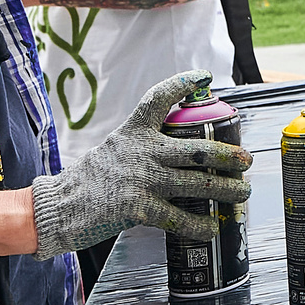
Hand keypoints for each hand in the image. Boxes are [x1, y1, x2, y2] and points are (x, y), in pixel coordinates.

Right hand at [29, 73, 253, 257]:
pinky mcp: (137, 207)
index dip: (183, 83)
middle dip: (227, 155)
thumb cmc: (91, 179)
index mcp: (133, 132)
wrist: (58, 207)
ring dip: (226, 189)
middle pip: (196, 149)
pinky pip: (178, 217)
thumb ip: (144, 144)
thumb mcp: (115, 148)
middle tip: (246, 160)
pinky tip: (212, 228)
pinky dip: (199, 224)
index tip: (205, 76)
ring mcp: (141, 179)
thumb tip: (184, 151)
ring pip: (197, 183)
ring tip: (242, 192)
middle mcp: (141, 151)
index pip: (159, 98)